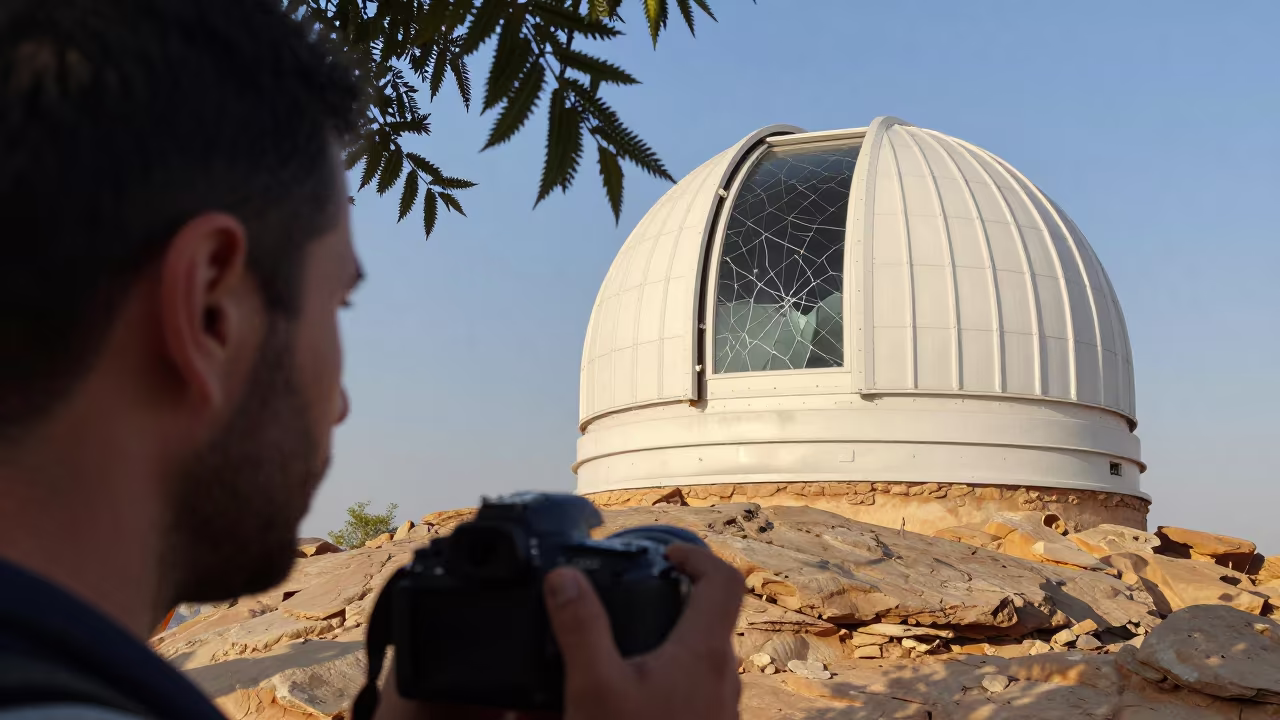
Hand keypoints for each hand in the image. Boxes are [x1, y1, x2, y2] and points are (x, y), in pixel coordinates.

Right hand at [543, 542, 743, 719]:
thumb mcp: (593, 688)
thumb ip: (580, 627)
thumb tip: (565, 577)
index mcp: (703, 652)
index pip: (724, 581)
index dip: (697, 556)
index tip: (663, 554)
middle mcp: (722, 676)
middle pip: (711, 618)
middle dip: (673, 600)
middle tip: (632, 597)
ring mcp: (720, 708)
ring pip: (703, 658)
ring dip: (669, 641)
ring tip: (623, 649)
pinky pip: (695, 691)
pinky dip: (668, 678)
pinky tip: (630, 697)